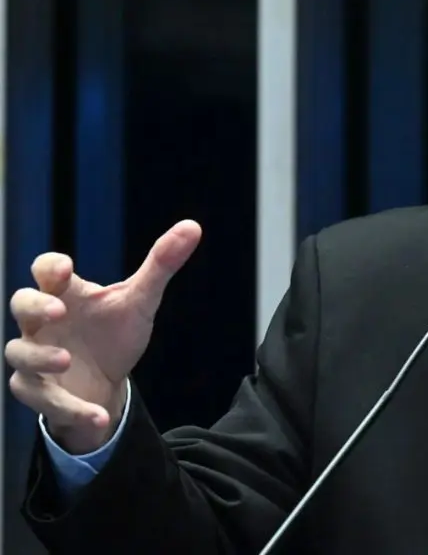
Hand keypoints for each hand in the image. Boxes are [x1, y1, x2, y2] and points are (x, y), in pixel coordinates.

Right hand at [5, 220, 201, 452]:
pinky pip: (41, 398)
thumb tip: (193, 226)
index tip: (65, 269)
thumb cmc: (114, 332)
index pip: (46, 270)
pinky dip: (69, 408)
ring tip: (65, 360)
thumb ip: (162, 264)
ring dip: (40, 357)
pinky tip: (96, 416)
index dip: (50, 267)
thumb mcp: (140, 300)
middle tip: (58, 312)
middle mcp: (43, 323)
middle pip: (20, 305)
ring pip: (19, 353)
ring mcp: (36, 356)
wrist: (108, 380)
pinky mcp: (38, 391)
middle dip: (34, 306)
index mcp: (66, 294)